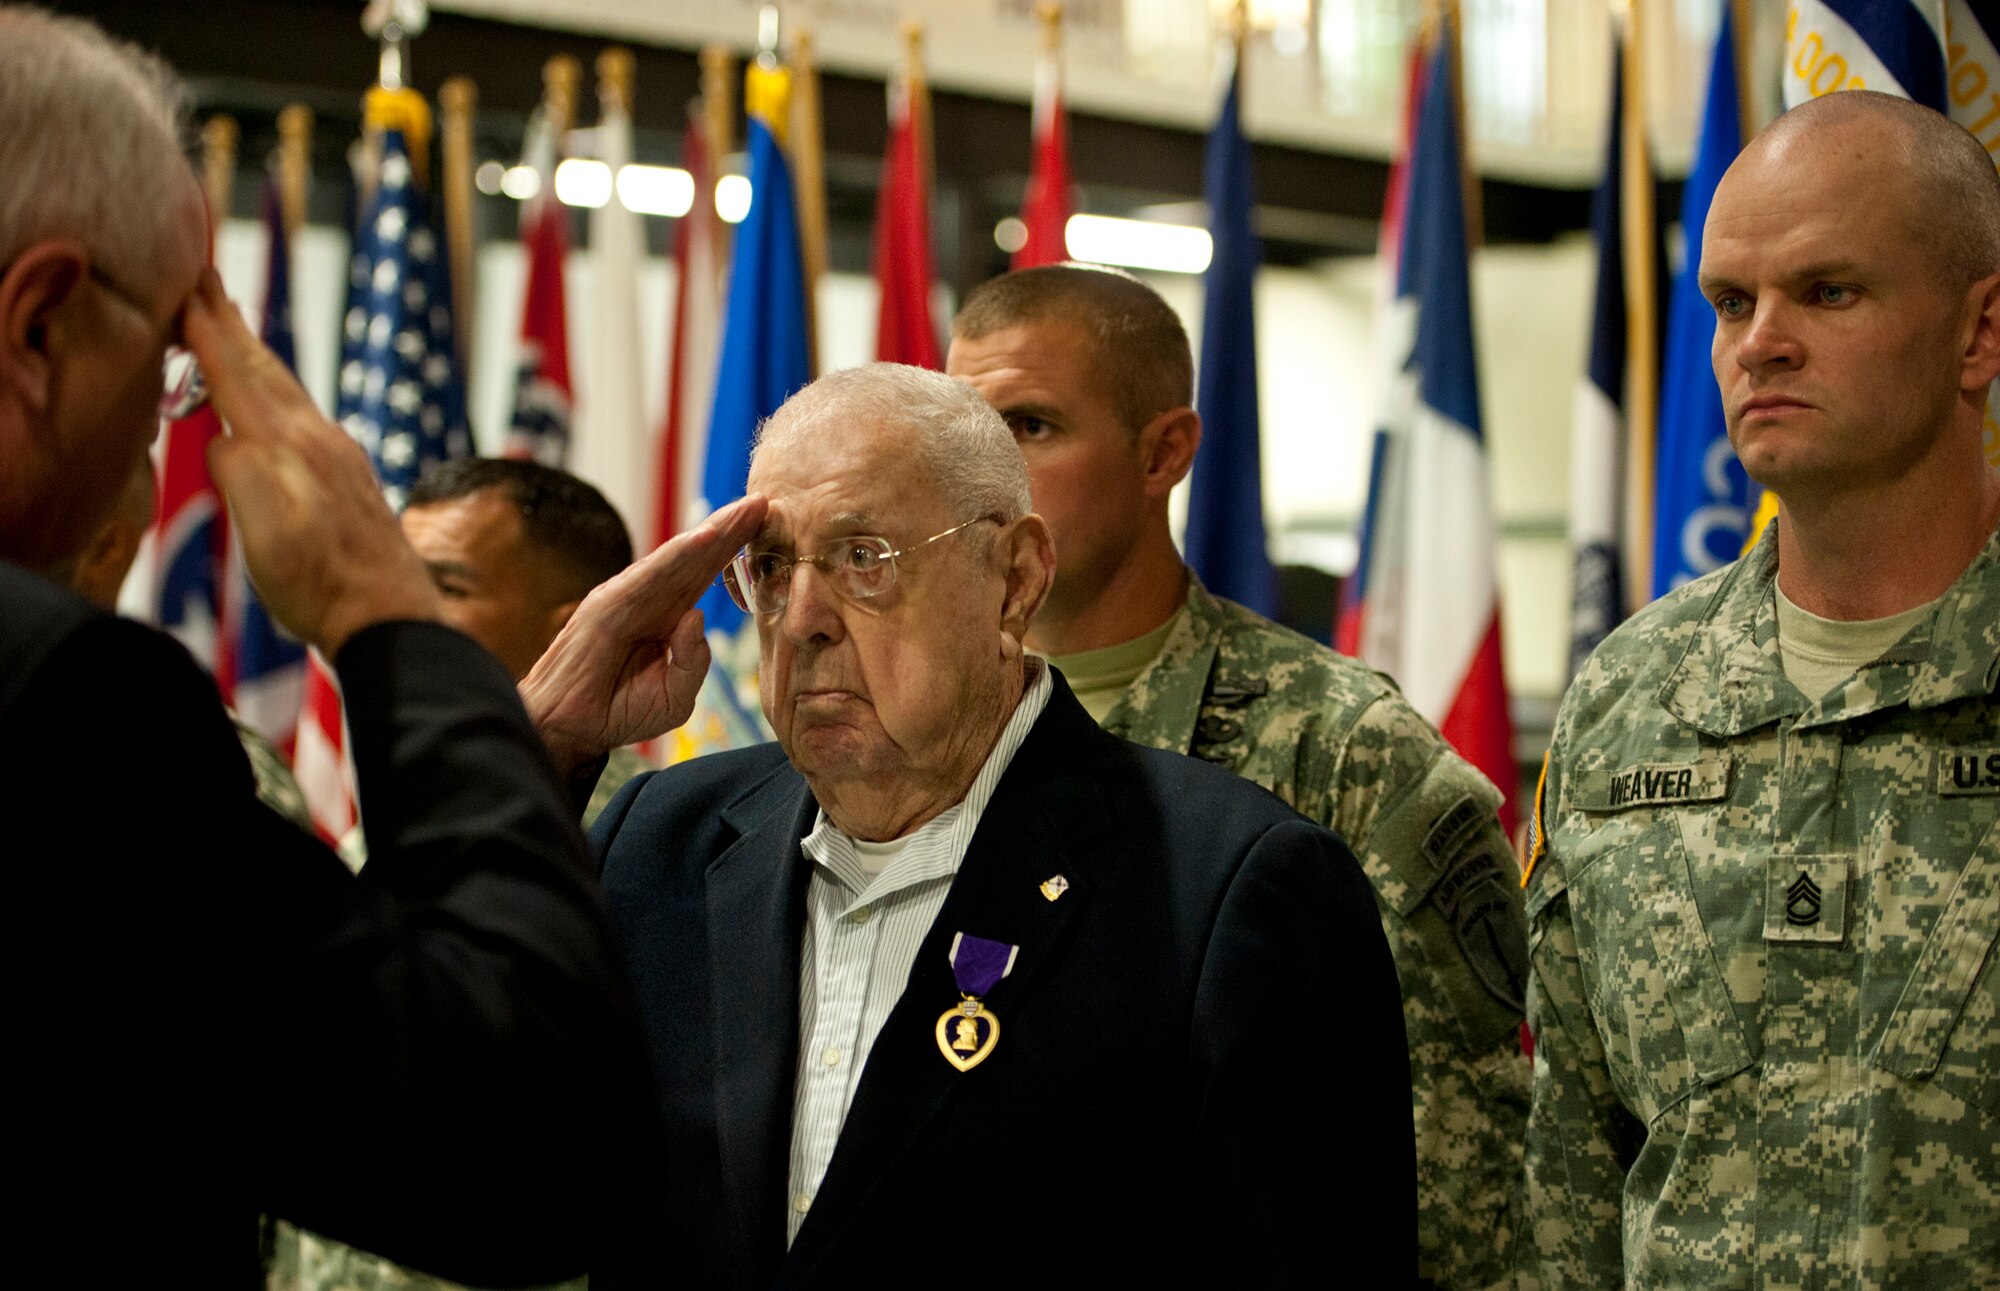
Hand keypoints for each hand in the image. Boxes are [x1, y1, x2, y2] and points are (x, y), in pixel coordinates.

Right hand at [186, 270, 438, 655]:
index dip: (208, 333)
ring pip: (288, 391)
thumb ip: (240, 476)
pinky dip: (279, 392)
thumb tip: (224, 442)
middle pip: (266, 371)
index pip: (237, 376)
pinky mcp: (352, 482)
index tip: (185, 287)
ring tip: (235, 326)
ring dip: (255, 355)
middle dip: (232, 325)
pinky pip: (304, 417)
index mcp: (290, 448)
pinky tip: (280, 403)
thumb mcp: (266, 534)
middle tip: (206, 279)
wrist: (393, 620)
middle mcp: (319, 442)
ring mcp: (340, 459)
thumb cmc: (323, 587)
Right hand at [521, 496, 767, 775]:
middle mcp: (650, 599)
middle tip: (765, 501)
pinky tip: (705, 538)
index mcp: (668, 616)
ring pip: (678, 558)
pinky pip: (648, 577)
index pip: (707, 574)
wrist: (571, 728)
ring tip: (745, 511)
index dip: (736, 549)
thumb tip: (697, 617)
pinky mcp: (608, 605)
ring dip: (713, 532)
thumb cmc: (620, 711)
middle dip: (731, 529)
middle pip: (698, 557)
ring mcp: (628, 597)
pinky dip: (676, 556)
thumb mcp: (676, 695)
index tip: (769, 524)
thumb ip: (694, 661)